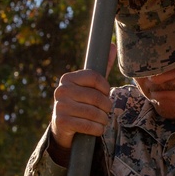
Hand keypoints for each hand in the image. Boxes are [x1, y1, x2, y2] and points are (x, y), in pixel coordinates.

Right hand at [48, 45, 117, 164]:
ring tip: (102, 120)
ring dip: (103, 120)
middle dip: (107, 107)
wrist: (63, 127)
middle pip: (96, 97)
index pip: (95, 77)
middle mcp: (61, 90)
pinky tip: (96, 129)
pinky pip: (88, 125)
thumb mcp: (90, 85)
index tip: (106, 94)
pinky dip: (97, 129)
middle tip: (106, 111)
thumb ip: (102, 67)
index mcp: (68, 78)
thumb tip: (113, 46)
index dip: (106, 87)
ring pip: (94, 113)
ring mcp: (60, 106)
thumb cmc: (81, 102)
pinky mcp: (61, 122)